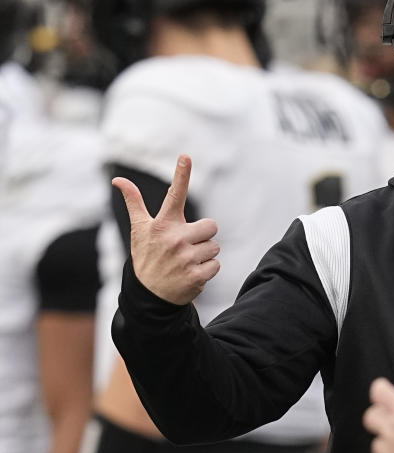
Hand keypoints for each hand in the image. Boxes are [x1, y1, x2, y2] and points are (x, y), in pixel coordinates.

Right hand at [112, 155, 219, 304]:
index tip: (185, 156)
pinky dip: (207, 270)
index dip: (181, 175)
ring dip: (204, 255)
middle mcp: (174, 239)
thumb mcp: (139, 229)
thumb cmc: (147, 256)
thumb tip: (118, 180)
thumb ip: (134, 203)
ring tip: (185, 262)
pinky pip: (216, 264)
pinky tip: (190, 274)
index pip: (174, 195)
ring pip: (215, 247)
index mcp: (161, 225)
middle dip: (202, 236)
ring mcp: (186, 258)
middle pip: (211, 226)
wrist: (148, 296)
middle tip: (185, 247)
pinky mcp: (196, 276)